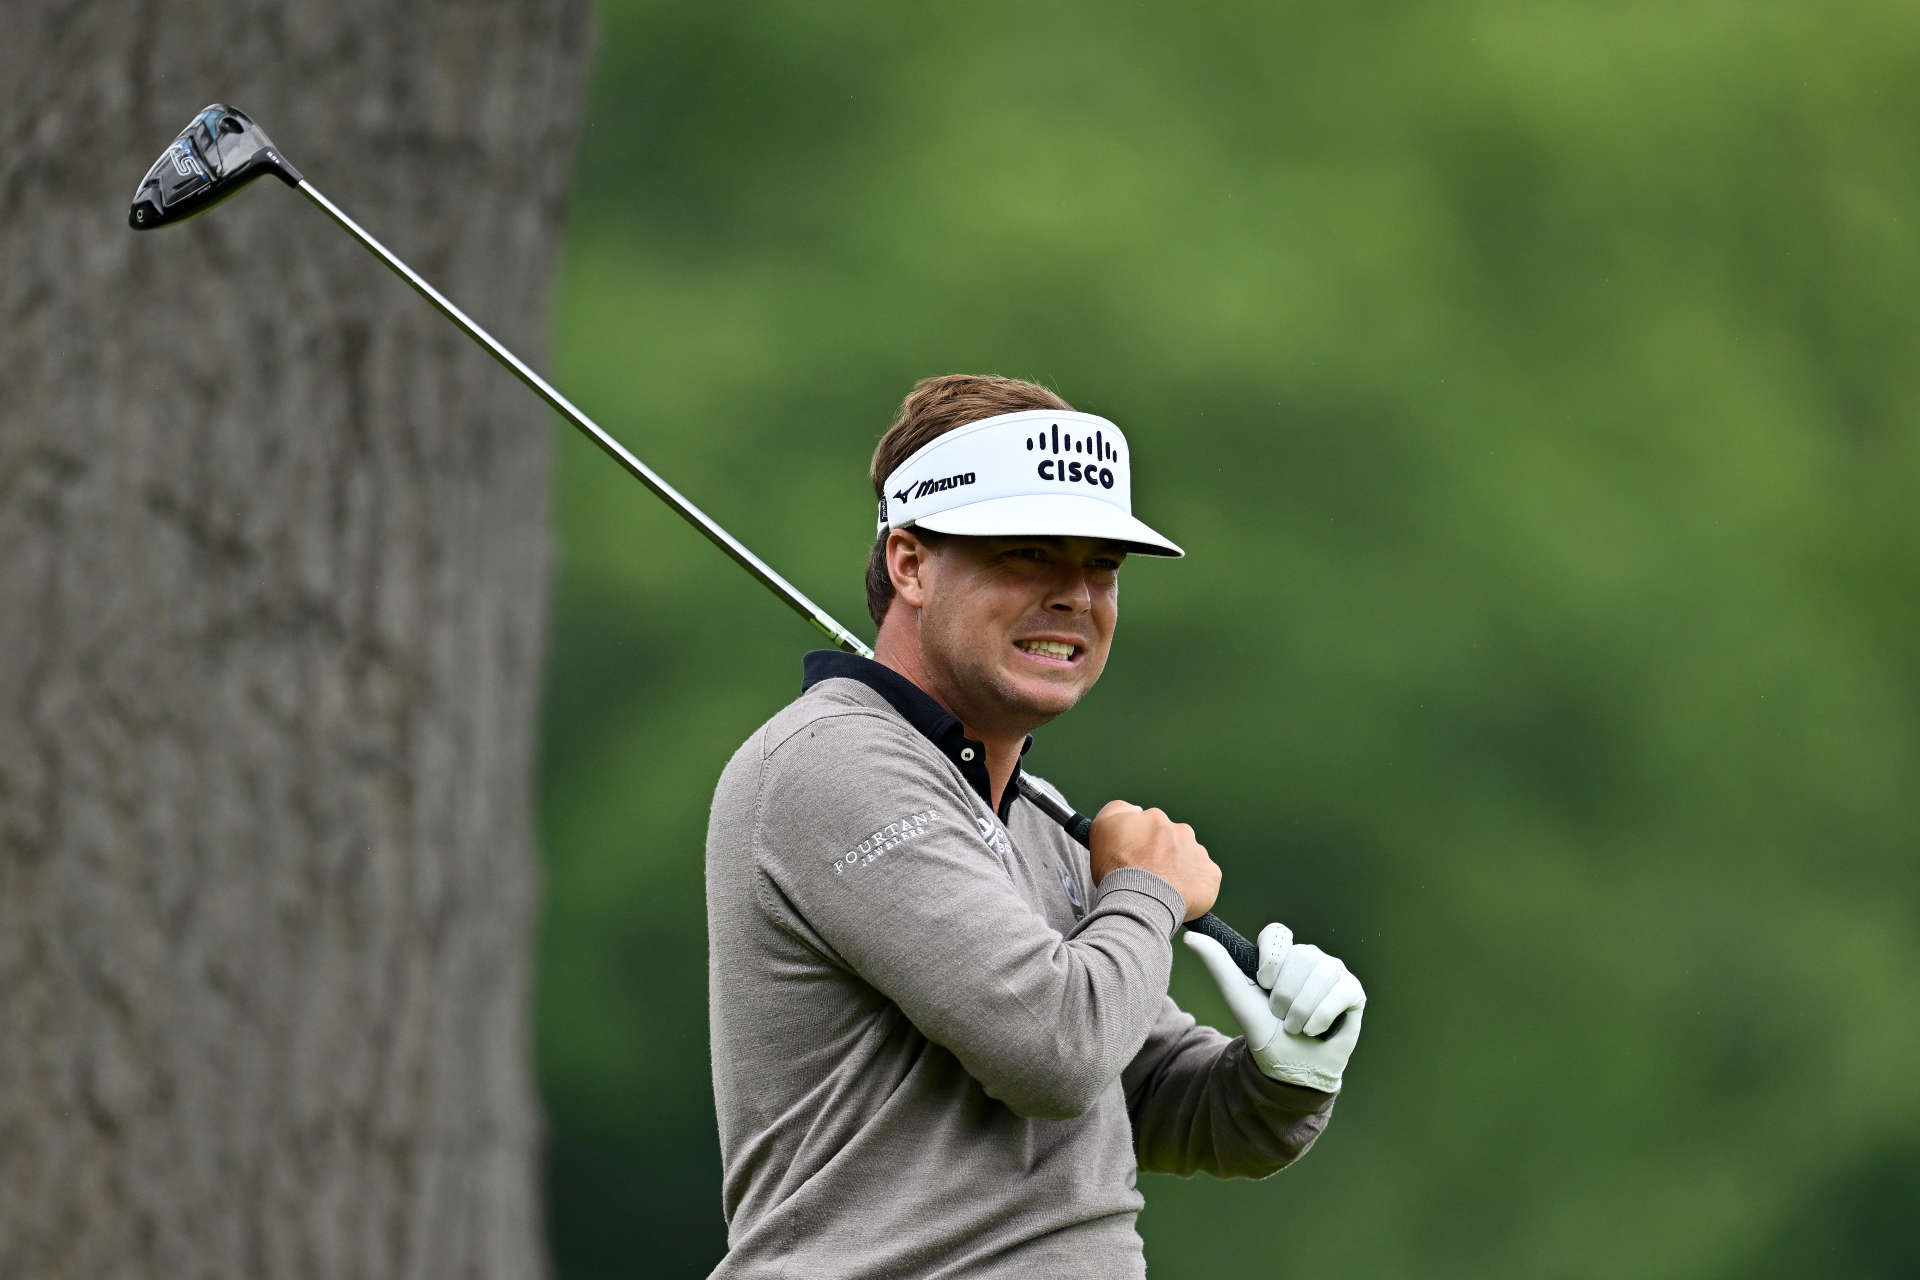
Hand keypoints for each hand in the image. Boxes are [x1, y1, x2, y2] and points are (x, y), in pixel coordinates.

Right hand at [1088, 801, 1220, 920]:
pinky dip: (1193, 887)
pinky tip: (1178, 897)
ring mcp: (1198, 852)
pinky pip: (1204, 879)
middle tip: (1148, 876)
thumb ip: (1118, 809)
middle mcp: (1180, 830)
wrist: (1139, 902)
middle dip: (1162, 855)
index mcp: (1155, 818)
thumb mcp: (1102, 827)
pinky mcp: (1210, 875)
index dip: (1141, 844)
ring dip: (1179, 869)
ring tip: (1162, 889)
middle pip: (1172, 841)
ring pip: (1189, 858)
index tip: (1135, 859)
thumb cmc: (1116, 869)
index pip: (1150, 827)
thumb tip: (1135, 809)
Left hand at [1184, 922, 1364, 1091]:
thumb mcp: (1238, 997)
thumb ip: (1218, 964)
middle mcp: (1310, 958)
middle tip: (1282, 1016)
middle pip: (1302, 956)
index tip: (1263, 982)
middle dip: (1286, 995)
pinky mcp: (1353, 991)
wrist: (1289, 1067)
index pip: (1278, 933)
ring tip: (1297, 1026)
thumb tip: (1190, 937)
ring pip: (1323, 973)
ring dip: (1303, 1010)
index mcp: (1282, 955)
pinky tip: (1317, 1030)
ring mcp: (1334, 973)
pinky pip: (1340, 992)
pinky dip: (1322, 1018)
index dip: (1271, 958)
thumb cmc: (1264, 1030)